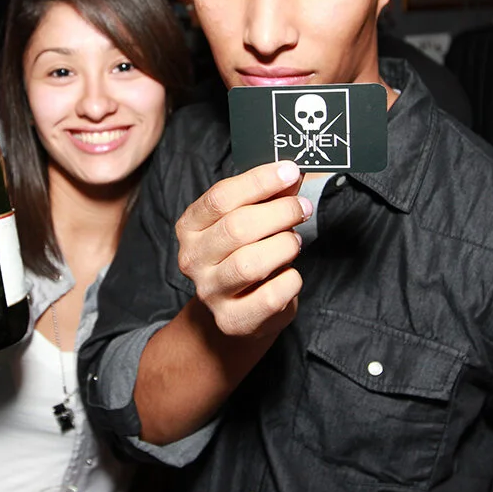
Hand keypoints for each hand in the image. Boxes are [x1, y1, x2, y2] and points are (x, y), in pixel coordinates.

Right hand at [176, 160, 310, 337]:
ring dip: (283, 246)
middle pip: (236, 228)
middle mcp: (193, 259)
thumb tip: (291, 174)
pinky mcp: (232, 319)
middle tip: (302, 208)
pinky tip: (290, 273)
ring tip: (293, 241)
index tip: (290, 171)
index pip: (220, 198)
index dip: (259, 181)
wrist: (236, 310)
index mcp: (190, 227)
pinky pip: (270, 296)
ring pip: (250, 264)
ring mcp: (210, 292)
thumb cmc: (244, 254)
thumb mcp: (248, 220)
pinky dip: (290, 280)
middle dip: (279, 213)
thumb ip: (267, 196)